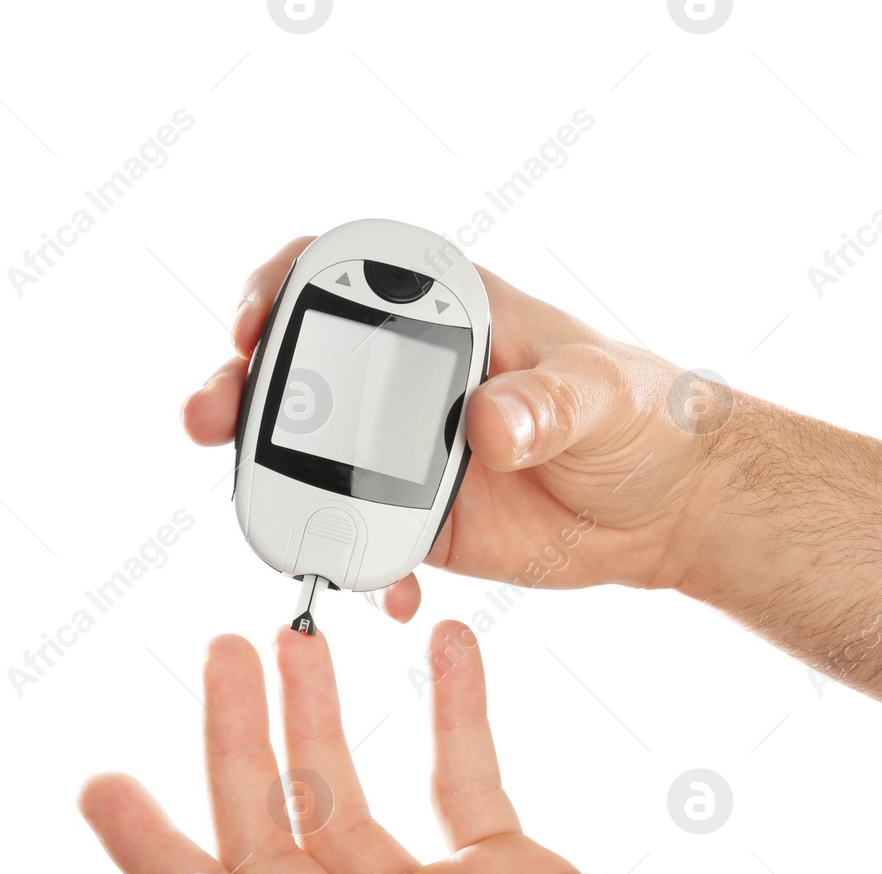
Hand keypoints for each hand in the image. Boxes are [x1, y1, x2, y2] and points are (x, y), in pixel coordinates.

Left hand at [78, 620, 831, 873]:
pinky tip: (442, 649)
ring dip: (328, 718)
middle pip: (281, 831)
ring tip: (304, 637)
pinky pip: (459, 778)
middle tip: (223, 647)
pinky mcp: (511, 873)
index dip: (148, 846)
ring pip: (357, 797)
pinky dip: (447, 713)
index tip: (98, 775)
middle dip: (245, 740)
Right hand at [184, 237, 730, 620]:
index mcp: (452, 314)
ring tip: (270, 520)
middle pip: (300, 367)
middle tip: (211, 415)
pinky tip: (391, 594)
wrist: (670, 506)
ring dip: (270, 480)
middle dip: (240, 386)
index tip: (253, 319)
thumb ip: (549, 403)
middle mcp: (411, 378)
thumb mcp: (607, 395)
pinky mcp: (421, 518)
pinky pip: (361, 537)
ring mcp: (406, 450)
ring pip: (310, 453)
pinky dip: (357, 564)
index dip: (282, 283)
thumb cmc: (647, 416)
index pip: (345, 272)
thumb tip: (490, 425)